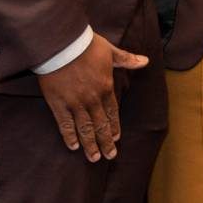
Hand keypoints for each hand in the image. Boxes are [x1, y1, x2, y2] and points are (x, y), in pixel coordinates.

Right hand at [37, 33, 148, 160]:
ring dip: (90, 144)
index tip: (117, 138)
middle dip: (105, 142)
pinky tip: (73, 147)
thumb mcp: (110, 51)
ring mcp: (75, 103)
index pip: (112, 112)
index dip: (114, 126)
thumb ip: (127, 59)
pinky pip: (65, 124)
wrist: (61, 44)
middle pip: (100, 125)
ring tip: (94, 158)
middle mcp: (92, 99)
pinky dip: (69, 136)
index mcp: (106, 87)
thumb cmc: (85, 45)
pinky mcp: (58, 104)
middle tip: (109, 156)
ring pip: (85, 128)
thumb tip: (145, 61)